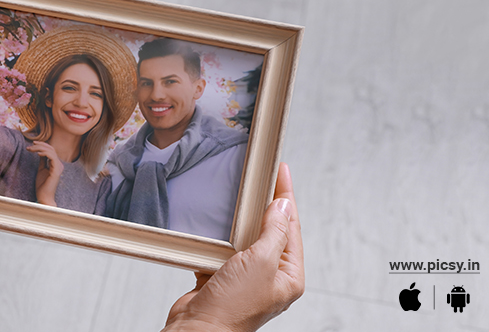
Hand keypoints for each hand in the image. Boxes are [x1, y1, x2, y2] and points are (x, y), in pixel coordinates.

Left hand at [29, 141, 63, 206]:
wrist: (44, 196)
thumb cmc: (42, 185)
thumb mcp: (41, 169)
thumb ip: (43, 160)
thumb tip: (40, 152)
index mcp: (56, 164)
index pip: (51, 150)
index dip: (42, 145)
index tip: (32, 144)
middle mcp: (59, 164)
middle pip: (51, 149)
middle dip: (39, 145)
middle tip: (29, 146)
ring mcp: (59, 167)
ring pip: (51, 151)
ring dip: (39, 148)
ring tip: (30, 149)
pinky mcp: (56, 170)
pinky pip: (52, 157)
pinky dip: (44, 153)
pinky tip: (37, 153)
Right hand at [163, 163, 303, 331]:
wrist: (197, 330)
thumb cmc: (232, 307)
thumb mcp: (261, 261)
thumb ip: (274, 231)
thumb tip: (283, 206)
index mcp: (288, 275)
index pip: (291, 227)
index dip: (286, 196)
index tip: (281, 172)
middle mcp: (270, 276)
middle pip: (271, 229)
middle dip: (267, 203)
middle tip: (264, 176)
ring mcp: (246, 276)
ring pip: (247, 236)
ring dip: (242, 217)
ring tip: (244, 192)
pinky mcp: (223, 275)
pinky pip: (226, 248)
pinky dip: (222, 234)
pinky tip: (220, 220)